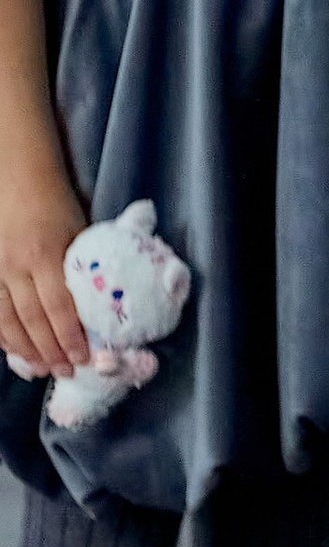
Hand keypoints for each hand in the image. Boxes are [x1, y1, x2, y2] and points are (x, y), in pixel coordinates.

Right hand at [0, 167, 90, 383]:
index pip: (60, 308)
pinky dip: (1, 333)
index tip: (83, 358)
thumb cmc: (55, 202)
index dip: (70, 337)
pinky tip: (12, 349)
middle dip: (50, 351)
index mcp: (47, 255)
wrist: (15, 175)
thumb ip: (81, 269)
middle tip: (65, 371)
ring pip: (6, 320)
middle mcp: (17, 266)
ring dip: (25, 349)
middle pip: (33, 320)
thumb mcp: (78, 232)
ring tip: (41, 369)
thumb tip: (99, 306)